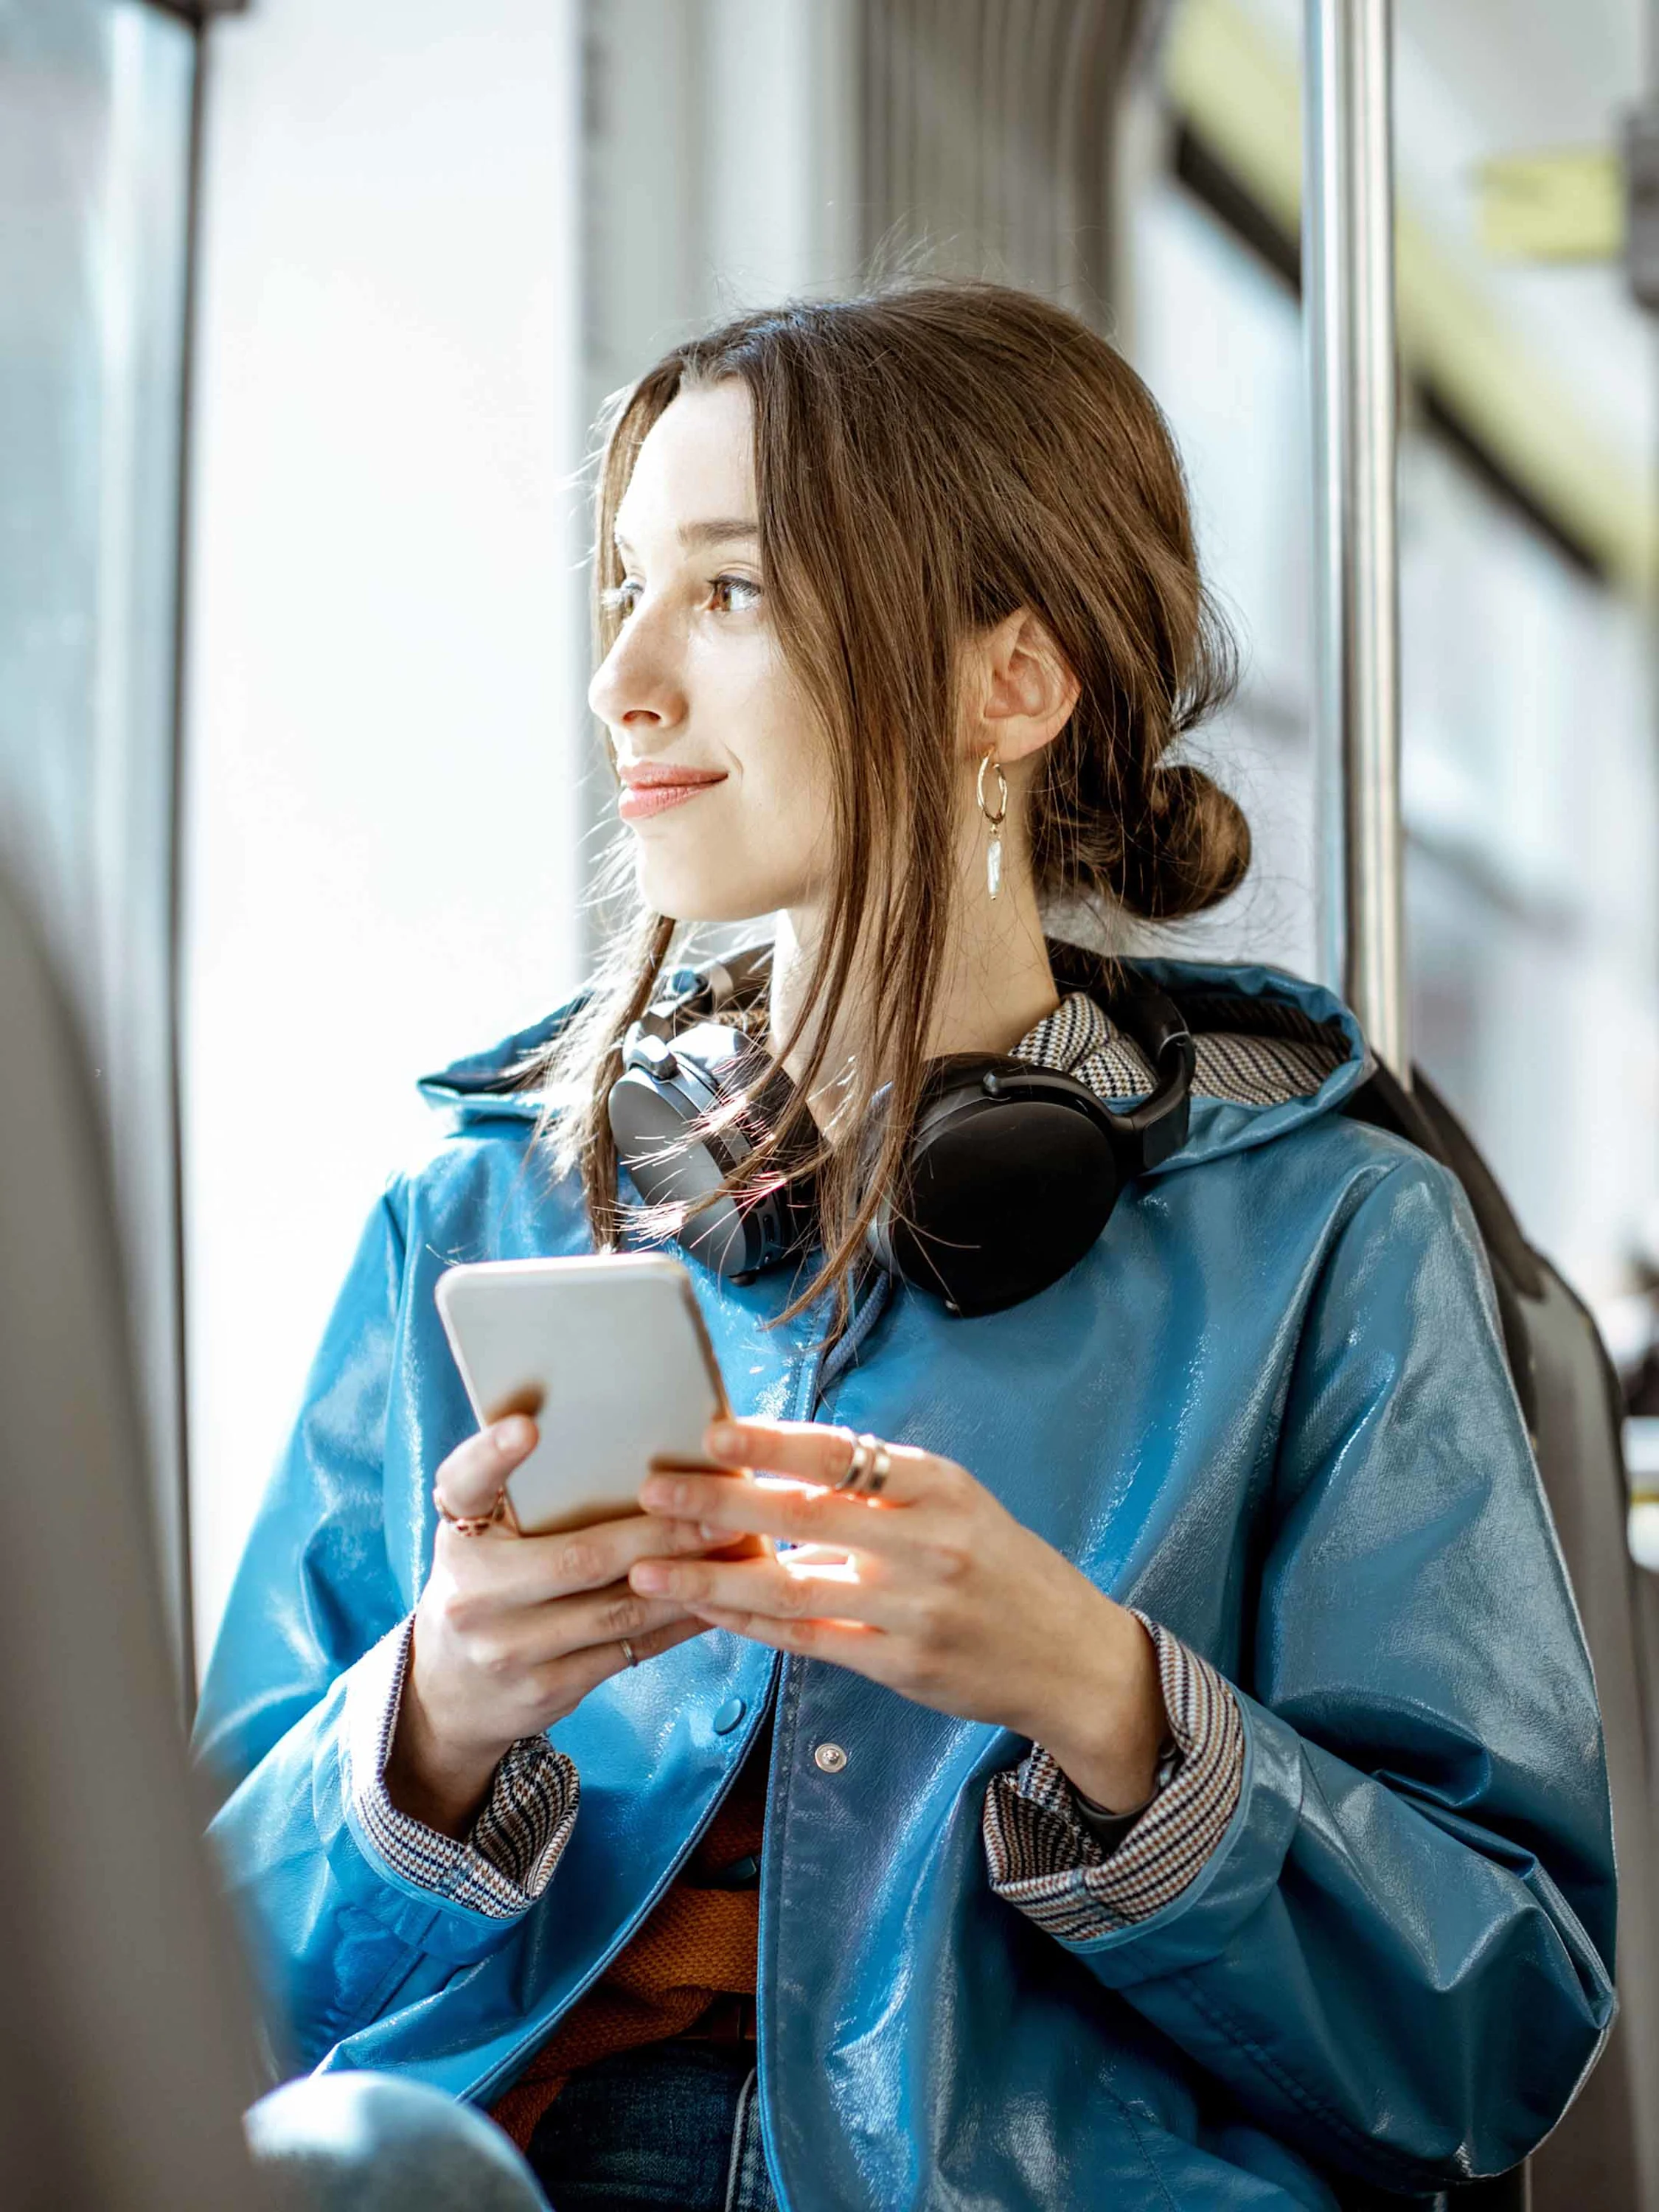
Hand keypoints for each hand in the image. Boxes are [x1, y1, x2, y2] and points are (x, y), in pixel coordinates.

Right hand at [389, 1416, 737, 1835]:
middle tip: (723, 1506)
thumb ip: (524, 1494)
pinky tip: (718, 1598)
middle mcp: (473, 1594)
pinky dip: (678, 1622)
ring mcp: (508, 1650)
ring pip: (617, 1609)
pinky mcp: (545, 1690)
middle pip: (578, 1557)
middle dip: (661, 1532)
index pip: (464, 1484)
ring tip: (739, 1546)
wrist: (450, 1692)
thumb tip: (628, 1441)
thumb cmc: (487, 1582)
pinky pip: (628, 1649)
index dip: (492, 1454)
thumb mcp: (482, 1535)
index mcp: (458, 1535)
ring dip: (687, 1578)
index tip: (528, 1425)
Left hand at [630, 1418, 1167, 1812]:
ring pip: (795, 1589)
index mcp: (941, 1488)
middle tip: (653, 1490)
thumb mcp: (955, 1506)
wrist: (1070, 1657)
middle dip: (721, 1503)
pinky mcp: (902, 1666)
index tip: (711, 1433)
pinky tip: (704, 1611)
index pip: (845, 1453)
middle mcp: (930, 1544)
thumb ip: (878, 1487)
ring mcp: (915, 1610)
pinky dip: (749, 1625)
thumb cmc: (1000, 1567)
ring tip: (648, 1567)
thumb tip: (775, 1461)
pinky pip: (808, 1642)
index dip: (774, 1442)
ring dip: (713, 1578)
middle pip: (807, 1515)